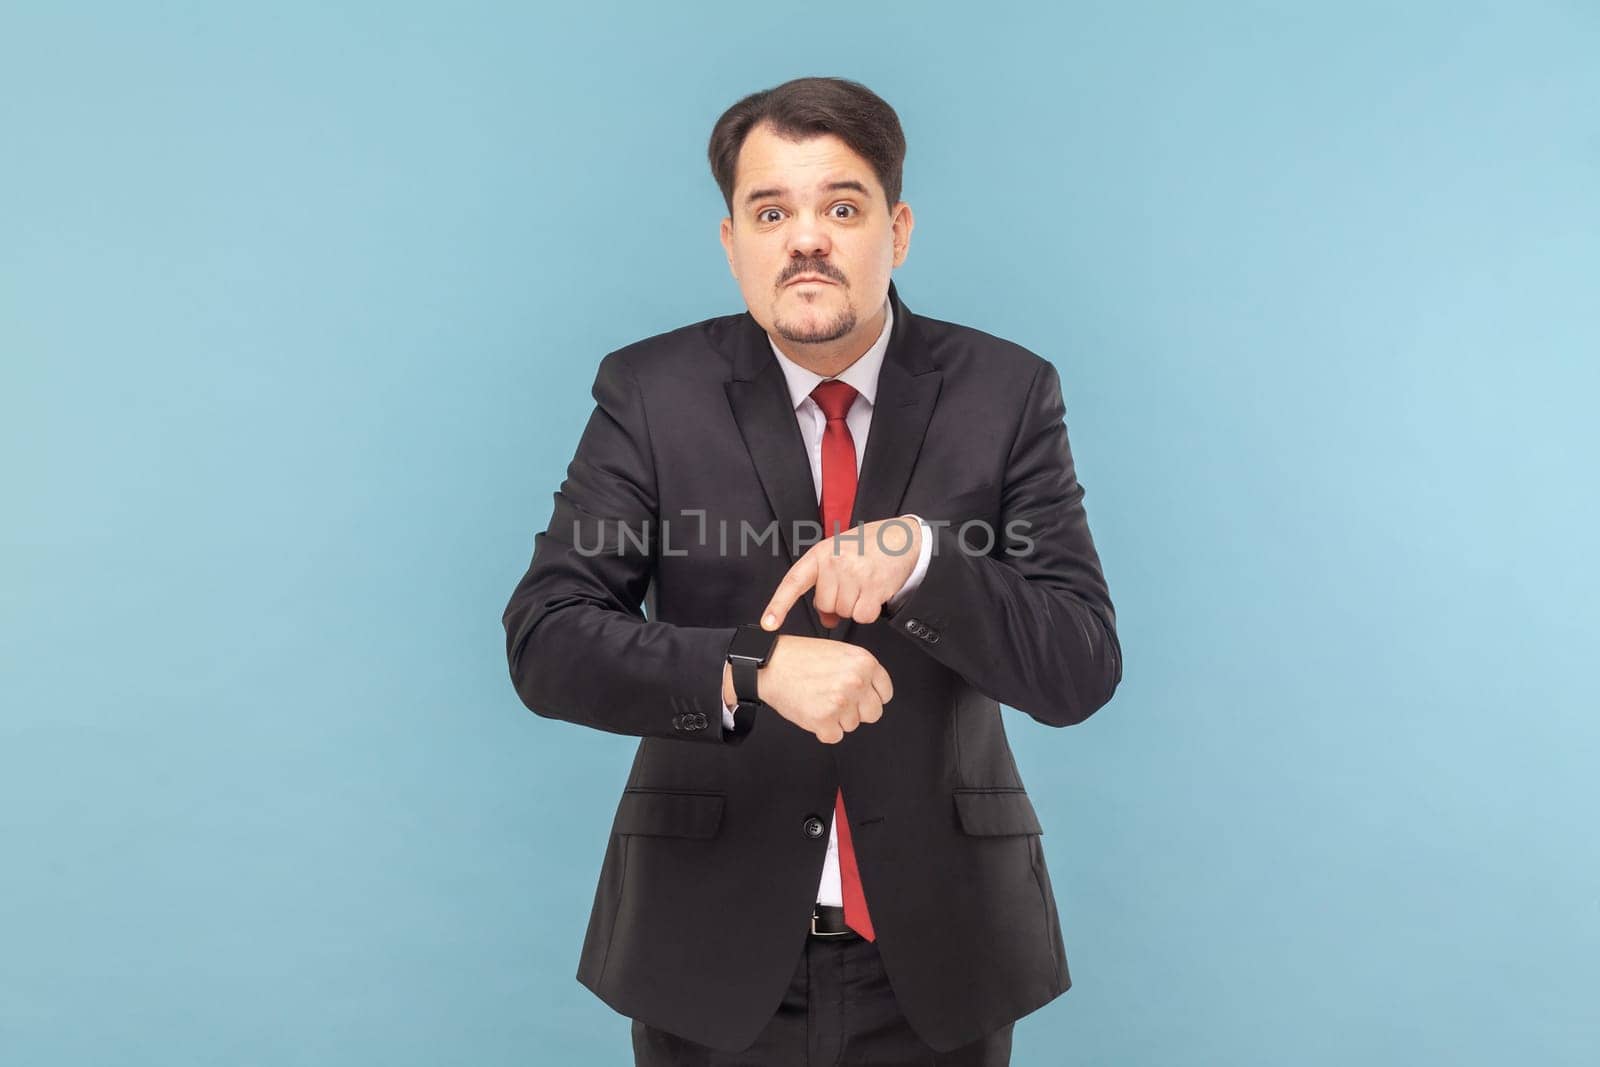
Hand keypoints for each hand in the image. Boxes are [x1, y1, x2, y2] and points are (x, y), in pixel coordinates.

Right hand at [748, 635, 893, 743]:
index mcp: (864, 663)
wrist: (770, 664)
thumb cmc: (800, 656)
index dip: (871, 696)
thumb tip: (872, 690)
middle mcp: (856, 681)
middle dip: (856, 710)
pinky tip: (814, 711)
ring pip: (852, 725)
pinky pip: (834, 736)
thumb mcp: (840, 652)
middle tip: (837, 699)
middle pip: (873, 713)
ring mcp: (841, 702)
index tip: (860, 697)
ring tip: (820, 700)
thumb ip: (860, 670)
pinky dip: (823, 729)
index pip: (885, 694)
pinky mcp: (824, 719)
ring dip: (837, 719)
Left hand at [761, 516, 921, 630]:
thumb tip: (826, 620)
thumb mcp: (840, 558)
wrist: (901, 537)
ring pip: (844, 612)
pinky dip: (870, 611)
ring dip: (855, 606)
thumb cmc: (868, 546)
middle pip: (825, 605)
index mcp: (820, 553)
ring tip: (866, 584)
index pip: (794, 581)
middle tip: (853, 584)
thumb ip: (826, 585)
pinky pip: (863, 616)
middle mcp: (835, 562)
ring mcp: (854, 574)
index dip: (779, 604)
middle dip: (838, 602)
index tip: (768, 623)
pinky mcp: (874, 586)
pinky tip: (875, 593)